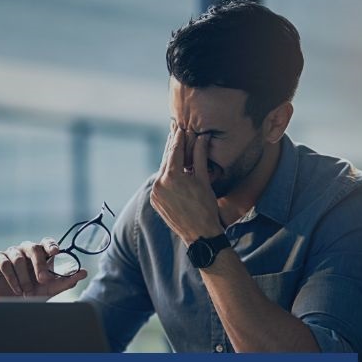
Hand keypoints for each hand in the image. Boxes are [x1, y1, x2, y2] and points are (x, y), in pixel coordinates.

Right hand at [0, 237, 86, 299]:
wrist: (14, 306)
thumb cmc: (35, 293)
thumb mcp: (52, 289)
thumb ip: (68, 280)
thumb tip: (84, 273)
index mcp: (42, 254)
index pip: (47, 242)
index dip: (51, 245)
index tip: (55, 252)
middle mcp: (28, 250)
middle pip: (34, 248)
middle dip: (40, 265)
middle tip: (44, 280)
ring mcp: (12, 253)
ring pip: (19, 258)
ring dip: (25, 278)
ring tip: (27, 291)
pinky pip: (6, 263)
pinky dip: (12, 278)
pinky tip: (17, 289)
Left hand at [150, 126, 222, 245]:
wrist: (200, 234)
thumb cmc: (206, 207)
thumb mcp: (204, 179)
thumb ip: (199, 156)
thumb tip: (202, 137)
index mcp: (172, 176)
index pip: (175, 150)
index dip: (179, 138)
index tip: (181, 127)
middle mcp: (159, 183)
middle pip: (166, 159)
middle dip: (173, 147)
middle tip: (176, 133)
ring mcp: (155, 193)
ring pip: (162, 171)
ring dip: (169, 161)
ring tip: (176, 150)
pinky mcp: (155, 201)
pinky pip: (160, 183)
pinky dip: (166, 175)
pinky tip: (173, 170)